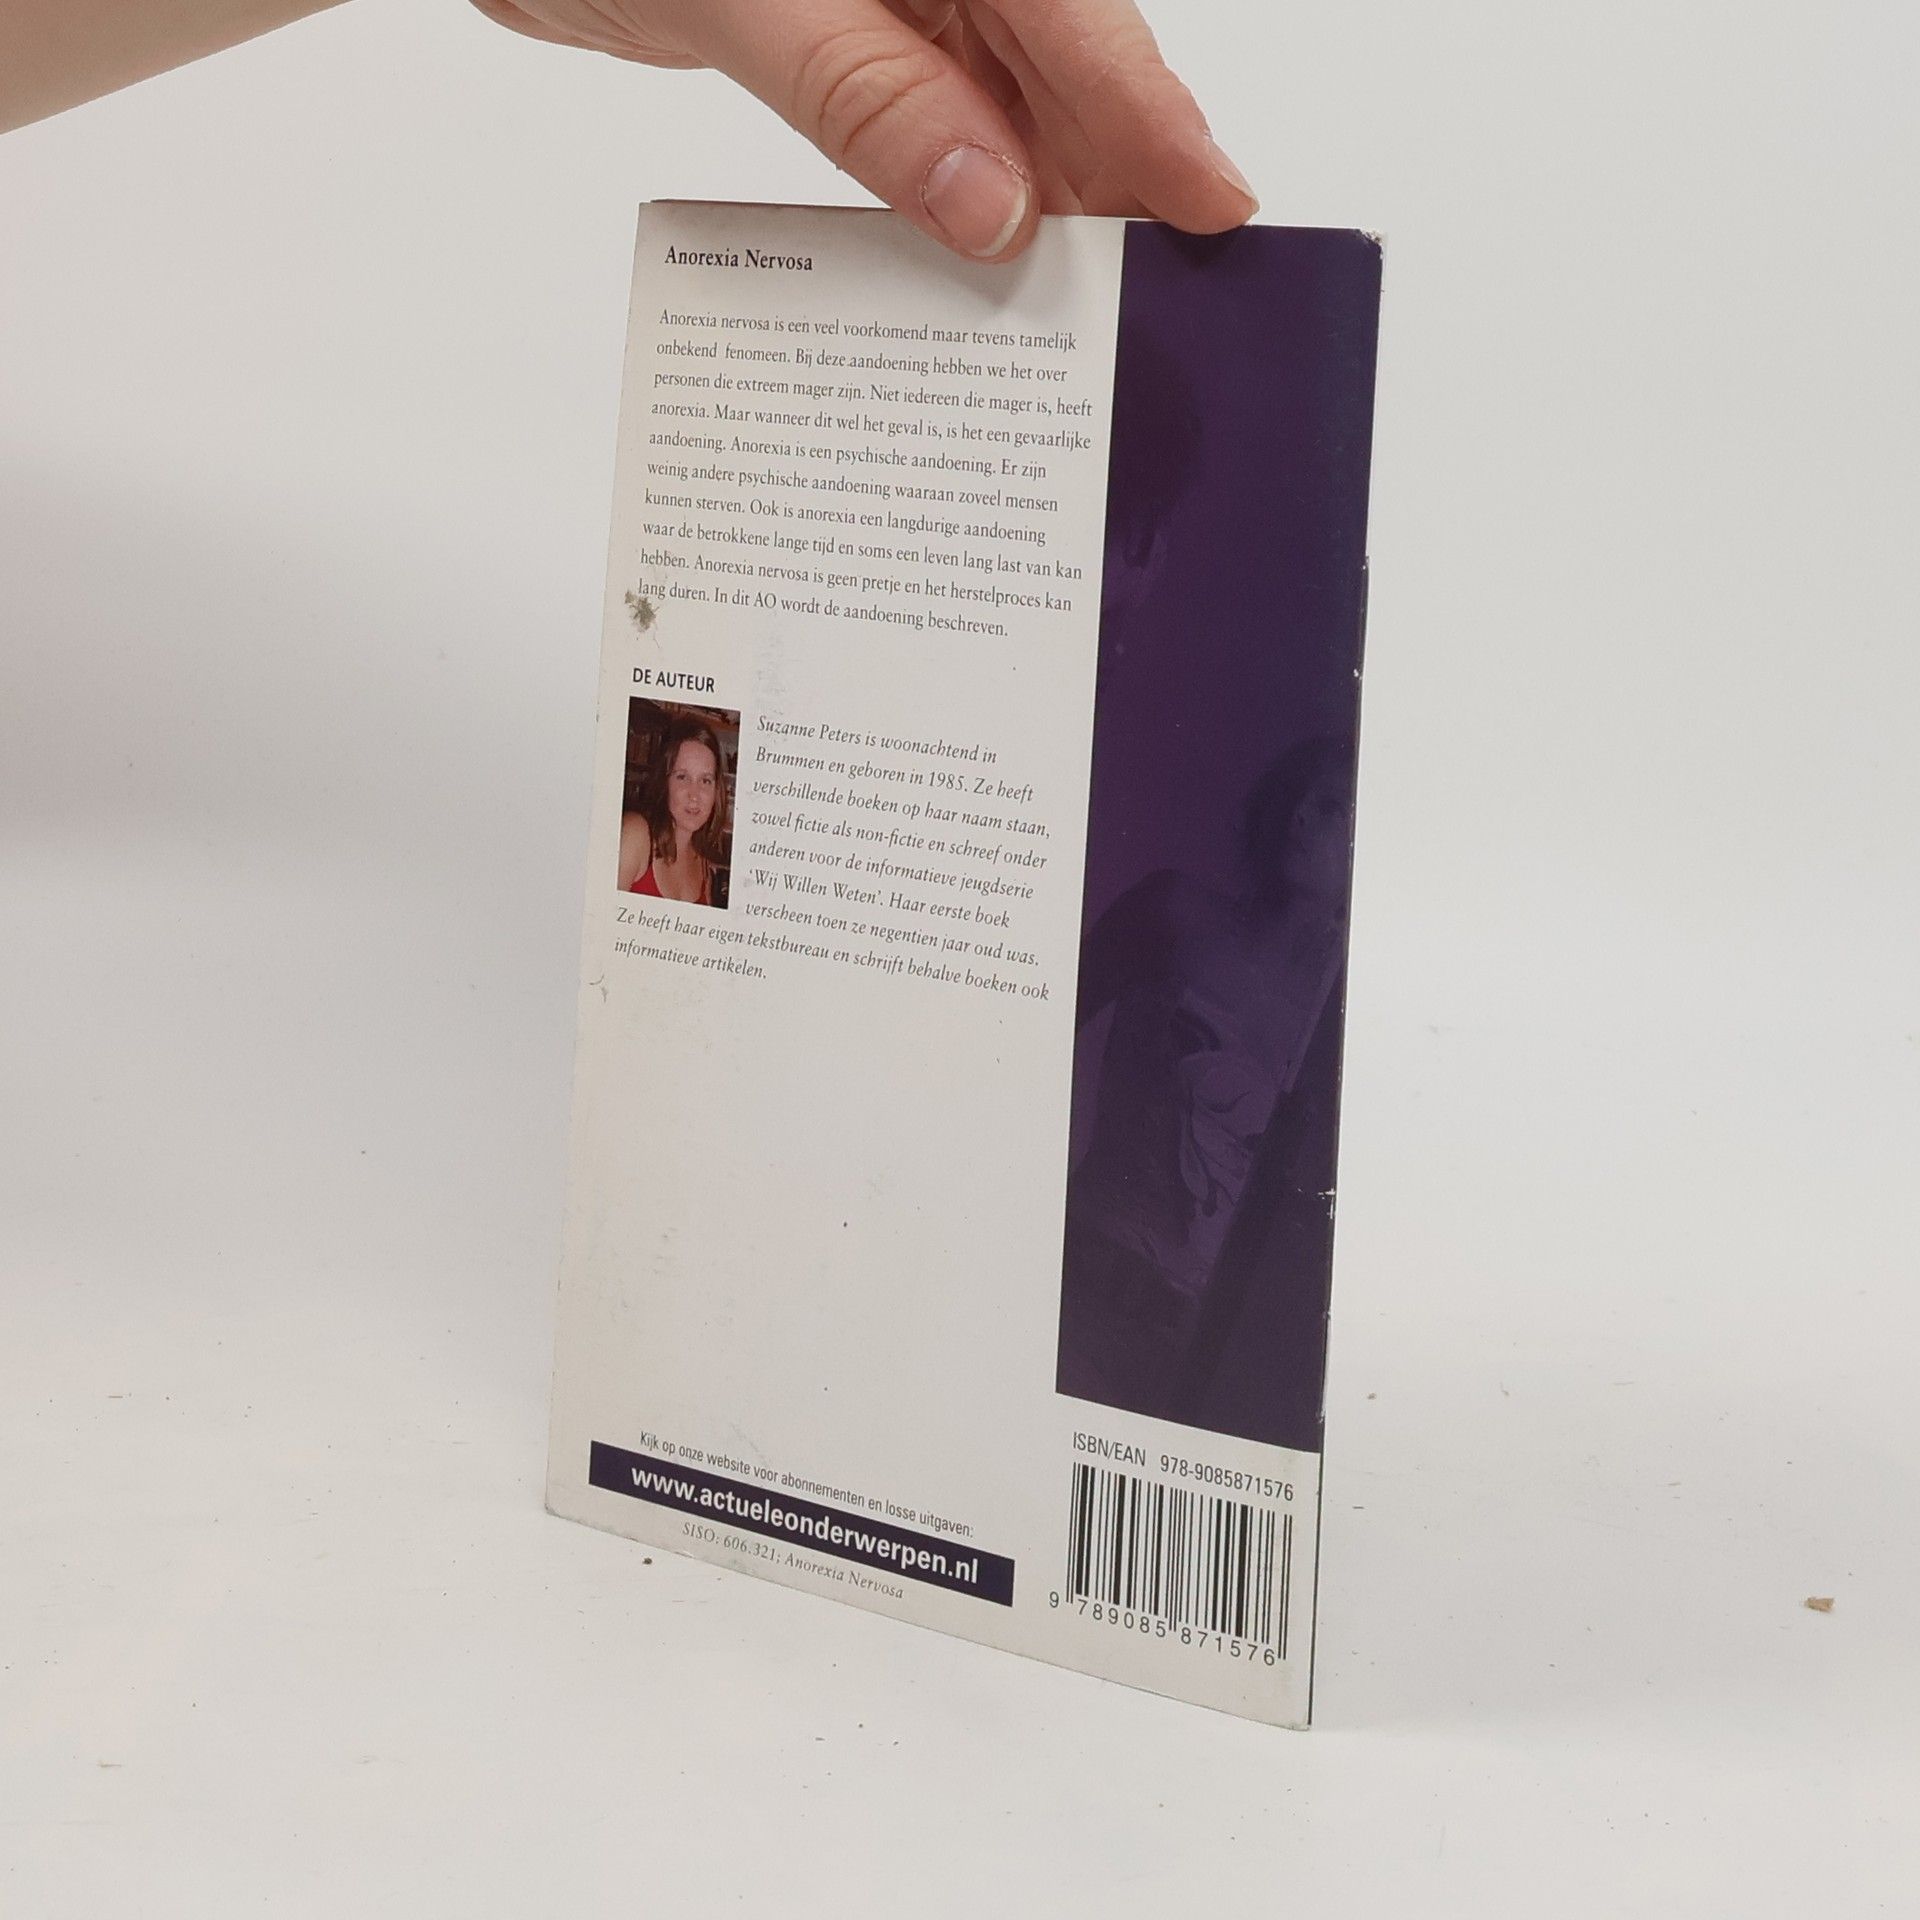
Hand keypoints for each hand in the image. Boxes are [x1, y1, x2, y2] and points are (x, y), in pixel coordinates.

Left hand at [466, 0, 1257, 261]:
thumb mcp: (747, 4)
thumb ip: (869, 100)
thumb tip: (991, 206)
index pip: (1079, 23)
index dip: (1154, 122)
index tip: (1213, 211)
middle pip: (1068, 82)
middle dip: (1114, 193)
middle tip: (1155, 310)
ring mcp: (909, 10)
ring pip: (1013, 124)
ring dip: (1040, 219)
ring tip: (1078, 321)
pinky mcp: (868, 56)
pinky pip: (943, 140)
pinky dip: (964, 211)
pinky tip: (983, 277)